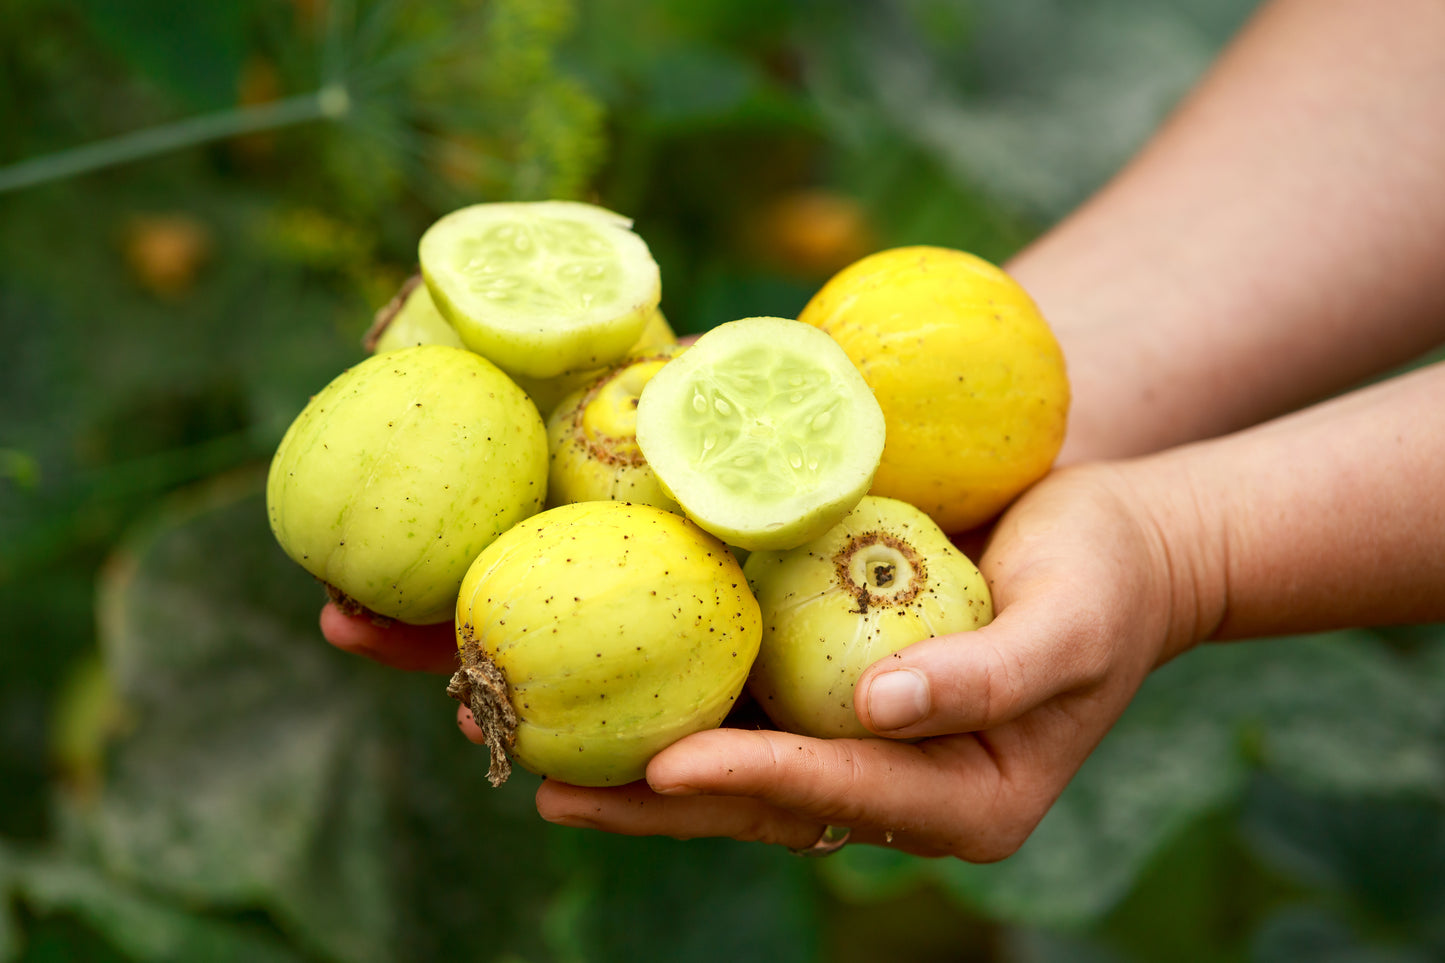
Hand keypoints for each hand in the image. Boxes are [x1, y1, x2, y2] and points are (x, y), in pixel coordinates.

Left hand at [531, 463, 1207, 859]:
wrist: (1117, 544)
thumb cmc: (1105, 577)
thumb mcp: (1071, 622)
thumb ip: (987, 675)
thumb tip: (879, 709)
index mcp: (967, 799)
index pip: (843, 792)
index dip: (753, 779)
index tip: (664, 765)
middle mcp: (906, 785)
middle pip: (769, 801)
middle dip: (662, 800)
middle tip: (553, 790)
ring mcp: (869, 744)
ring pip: (746, 764)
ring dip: (649, 765)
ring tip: (546, 759)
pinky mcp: (841, 693)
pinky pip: (757, 708)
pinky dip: (687, 702)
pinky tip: (610, 685)